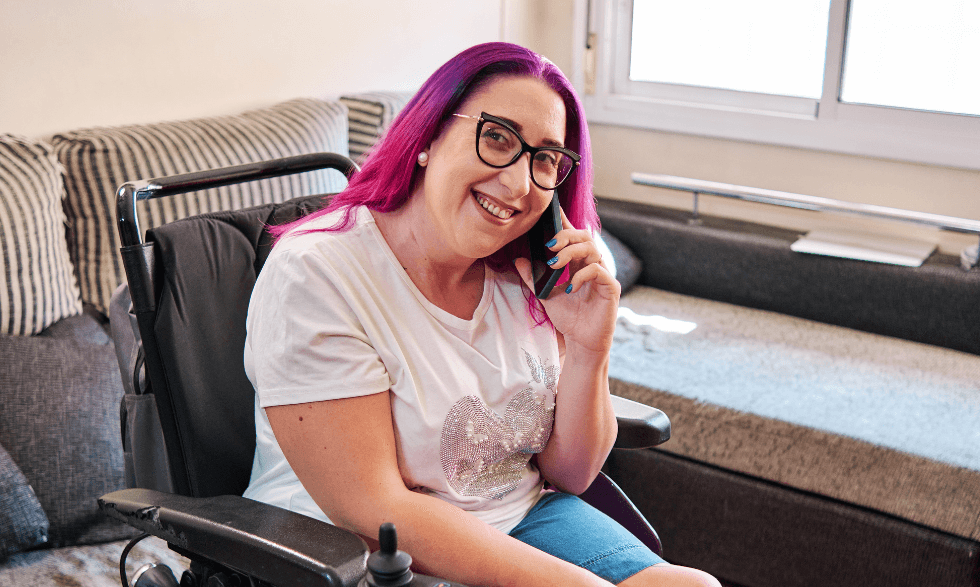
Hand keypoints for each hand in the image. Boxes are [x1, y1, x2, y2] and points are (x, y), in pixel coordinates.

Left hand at [514, 209, 620, 354]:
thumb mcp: (545, 295)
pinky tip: (570, 286)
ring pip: (592, 249)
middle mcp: (593, 265)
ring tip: (555, 264)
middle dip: (565, 236)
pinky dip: (582, 275)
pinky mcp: (611, 288)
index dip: (564, 221)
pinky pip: (599, 271)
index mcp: (579, 263)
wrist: (581, 342)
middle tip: (549, 246)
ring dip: (571, 253)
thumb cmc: (569, 318)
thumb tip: (519, 260)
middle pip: (584, 236)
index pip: (573, 236)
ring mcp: (604, 275)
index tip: (552, 209)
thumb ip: (533, 278)